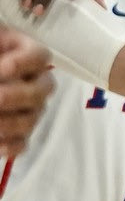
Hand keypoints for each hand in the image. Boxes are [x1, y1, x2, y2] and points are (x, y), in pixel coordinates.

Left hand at [0, 29, 53, 157]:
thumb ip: (1, 54)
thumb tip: (5, 71)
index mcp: (23, 54)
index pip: (40, 56)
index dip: (23, 63)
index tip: (2, 68)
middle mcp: (33, 82)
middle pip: (45, 88)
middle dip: (16, 95)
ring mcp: (27, 108)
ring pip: (32, 118)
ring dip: (10, 123)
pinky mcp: (16, 133)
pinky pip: (21, 144)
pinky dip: (9, 146)